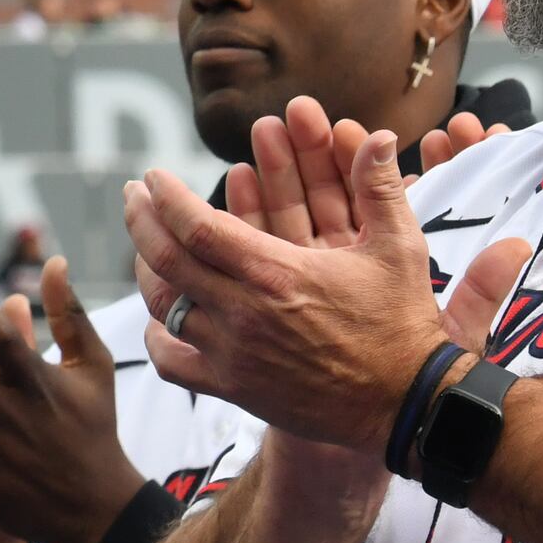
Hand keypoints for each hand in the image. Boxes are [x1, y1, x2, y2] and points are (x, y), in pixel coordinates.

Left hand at [128, 118, 528, 449]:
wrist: (409, 407)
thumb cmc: (403, 323)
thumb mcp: (400, 250)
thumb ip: (381, 188)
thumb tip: (382, 135)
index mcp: (275, 272)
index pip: (195, 225)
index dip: (167, 196)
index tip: (153, 176)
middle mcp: (243, 312)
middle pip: (166, 258)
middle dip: (141, 219)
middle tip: (132, 195)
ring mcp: (233, 353)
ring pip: (163, 304)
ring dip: (145, 269)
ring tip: (144, 244)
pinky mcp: (234, 388)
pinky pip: (172, 362)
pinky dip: (156, 336)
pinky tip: (157, 317)